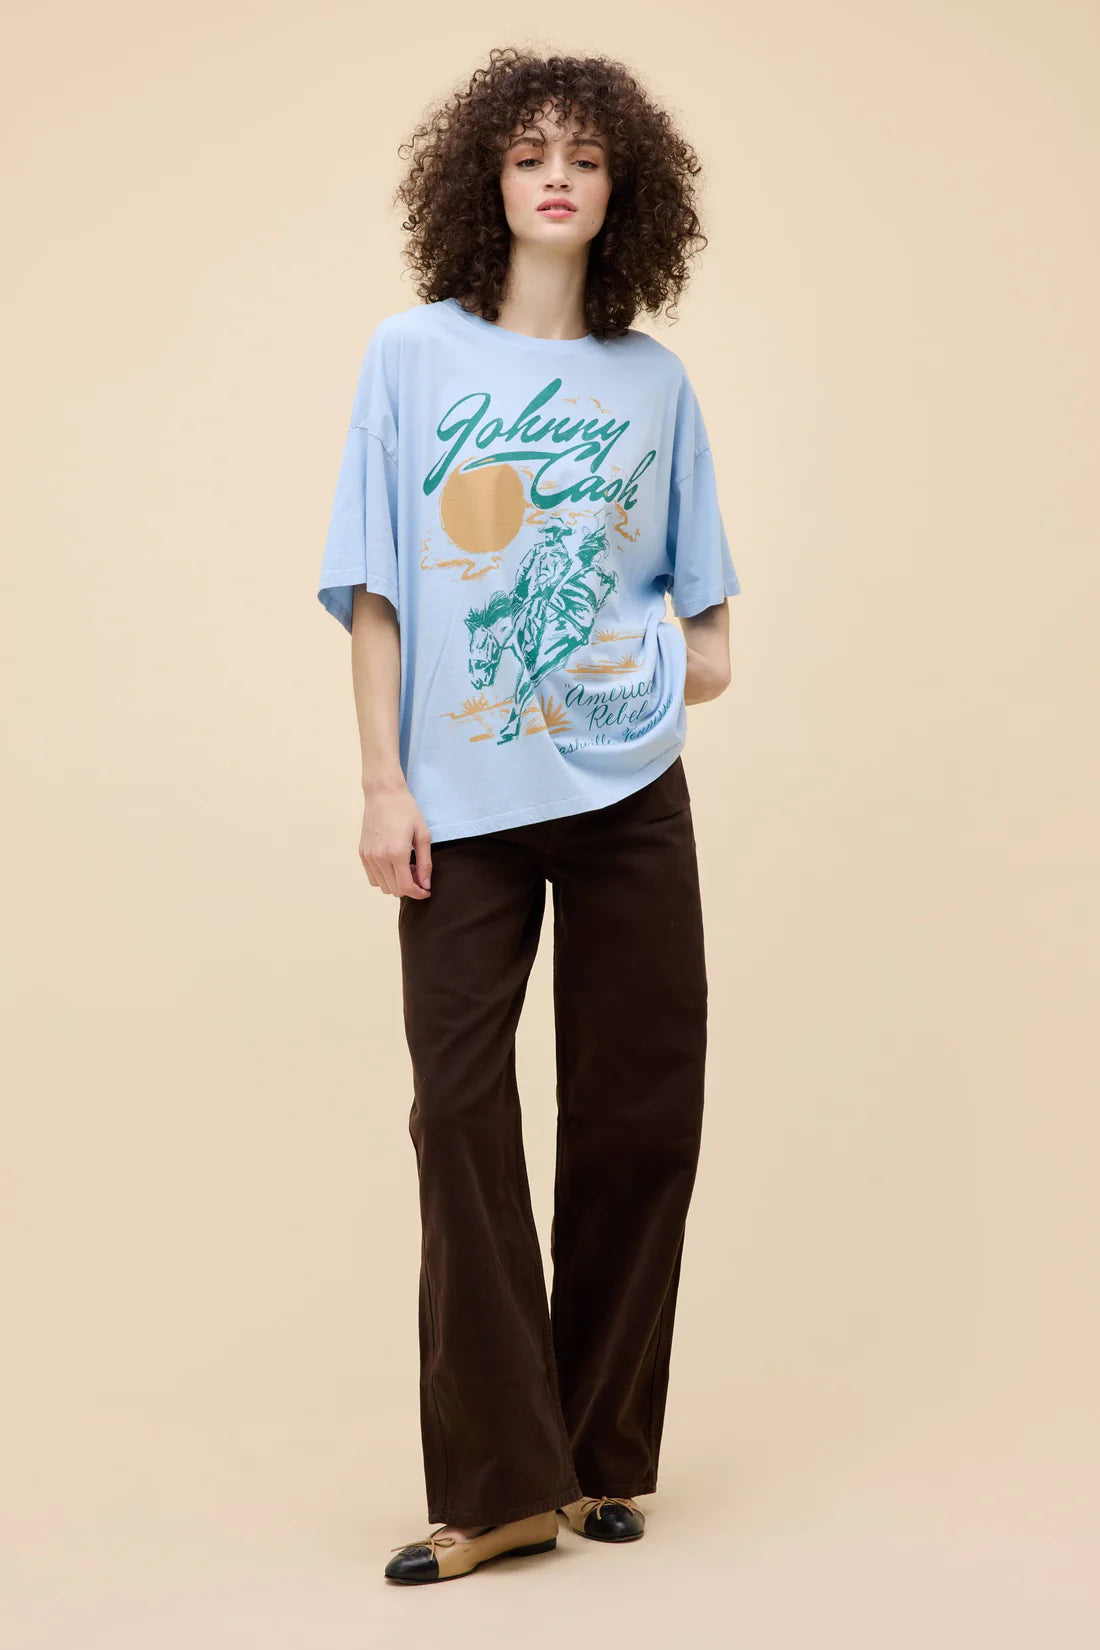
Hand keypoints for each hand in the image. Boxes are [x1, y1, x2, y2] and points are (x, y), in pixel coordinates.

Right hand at [359, 781, 432, 898]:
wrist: (383, 794)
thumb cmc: (406, 811)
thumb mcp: (423, 835)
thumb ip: (425, 863)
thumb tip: (426, 885)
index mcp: (396, 853)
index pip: (406, 887)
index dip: (418, 893)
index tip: (426, 891)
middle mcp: (379, 858)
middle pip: (394, 890)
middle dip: (409, 887)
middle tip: (417, 872)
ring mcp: (368, 856)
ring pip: (382, 886)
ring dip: (396, 883)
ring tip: (405, 867)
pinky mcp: (362, 853)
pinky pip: (372, 877)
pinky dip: (384, 878)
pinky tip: (393, 864)